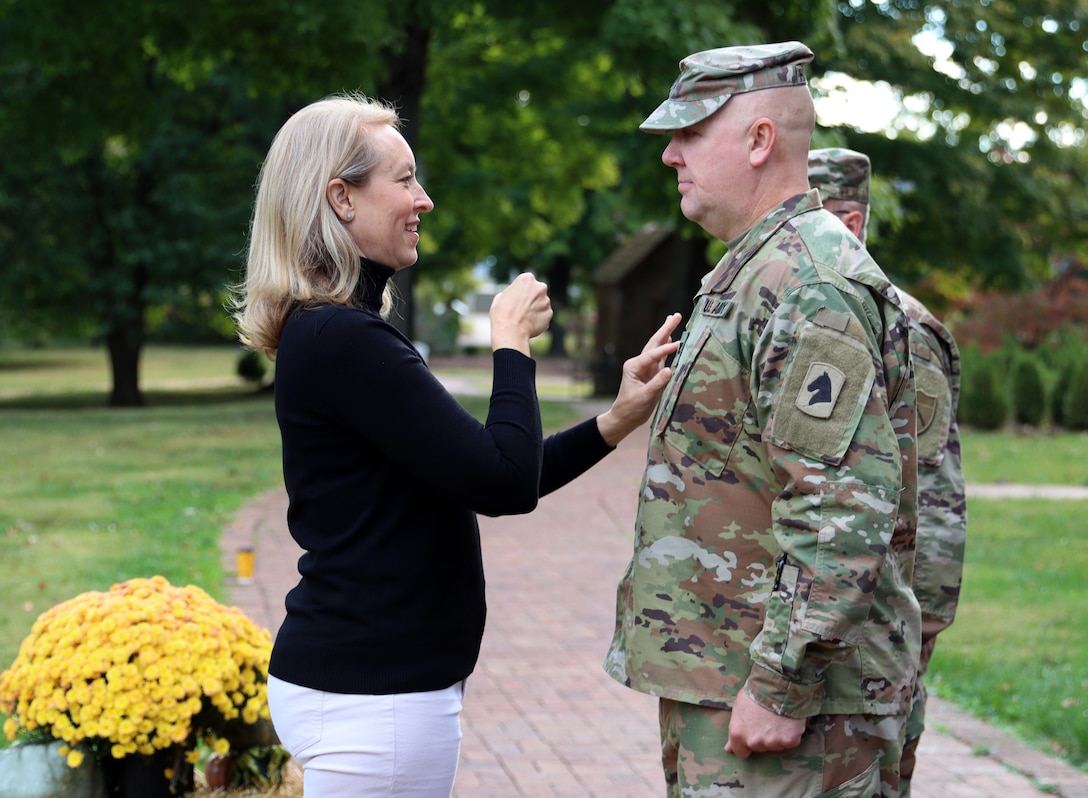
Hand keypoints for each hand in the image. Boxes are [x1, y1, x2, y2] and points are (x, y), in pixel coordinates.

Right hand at [490, 273, 551, 355]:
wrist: (510, 330)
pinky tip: (528, 325)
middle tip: (521, 308)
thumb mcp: (501, 296)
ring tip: (523, 319)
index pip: (526, 282)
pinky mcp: (549, 314)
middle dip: (531, 298)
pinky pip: (544, 315)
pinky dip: (538, 319)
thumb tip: (515, 297)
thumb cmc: (502, 313)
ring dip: (535, 309)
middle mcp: (540, 287)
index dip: (520, 291)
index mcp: (527, 279)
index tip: (515, 298)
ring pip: (542, 304)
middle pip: (537, 291)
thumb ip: (512, 293)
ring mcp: (546, 301)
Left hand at [596, 313, 681, 445]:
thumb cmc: (631, 408)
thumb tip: (670, 370)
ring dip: (666, 333)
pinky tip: (670, 338)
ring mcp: (645, 367)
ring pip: (657, 347)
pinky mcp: (651, 372)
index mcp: (634, 366)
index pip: (652, 355)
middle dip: (665, 329)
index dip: (666, 349)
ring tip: (673, 319)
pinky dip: (666, 347)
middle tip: (675, 315)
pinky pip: (660, 357)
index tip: (679, 344)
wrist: (625, 417)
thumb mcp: (644, 397)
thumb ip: (657, 384)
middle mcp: (639, 363)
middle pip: (654, 343)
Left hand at [724, 688, 805, 759]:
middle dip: (763, 737)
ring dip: (777, 736)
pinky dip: (790, 734)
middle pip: (760, 747)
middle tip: (767, 720)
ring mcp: (772, 743)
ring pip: (776, 745)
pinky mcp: (789, 741)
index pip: (741, 753)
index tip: (752, 735)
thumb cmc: (755, 692)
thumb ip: (735, 729)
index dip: (746, 745)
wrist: (777, 684)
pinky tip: (788, 721)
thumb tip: (728, 749)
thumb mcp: (738, 708)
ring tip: (778, 718)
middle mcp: (754, 742)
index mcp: (738, 734)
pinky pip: (790, 742)